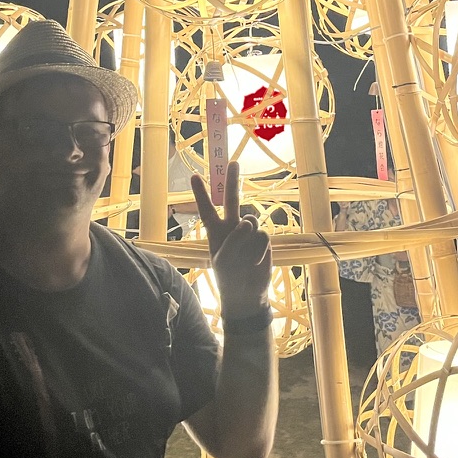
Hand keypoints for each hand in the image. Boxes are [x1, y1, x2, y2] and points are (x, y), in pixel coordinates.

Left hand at [191, 160, 271, 320]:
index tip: (195, 176)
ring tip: (244, 255)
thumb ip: (234, 239)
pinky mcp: (263, 240)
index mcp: (215, 231)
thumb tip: (249, 222)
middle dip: (233, 181)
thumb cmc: (229, 277)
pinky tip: (255, 261)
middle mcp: (232, 227)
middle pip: (232, 200)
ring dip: (248, 237)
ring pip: (251, 220)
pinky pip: (262, 235)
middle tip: (233, 163)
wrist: (247, 294)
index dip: (201, 193)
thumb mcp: (223, 260)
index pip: (207, 209)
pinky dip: (258, 249)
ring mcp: (248, 232)